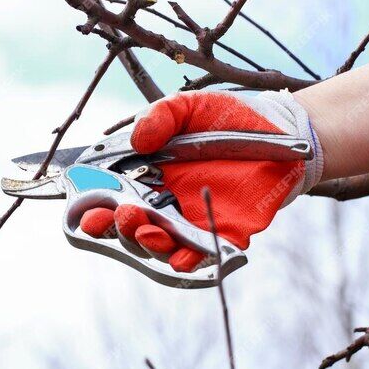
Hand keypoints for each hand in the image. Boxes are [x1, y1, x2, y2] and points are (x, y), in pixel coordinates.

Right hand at [79, 91, 320, 271]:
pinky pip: (201, 255)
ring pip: (159, 245)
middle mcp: (164, 202)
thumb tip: (137, 140)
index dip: (93, 208)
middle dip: (118, 228)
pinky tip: (180, 258)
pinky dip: (188, 261)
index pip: (110, 197)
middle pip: (129, 227)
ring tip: (147, 229)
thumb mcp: (190, 107)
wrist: (284, 133)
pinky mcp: (223, 234)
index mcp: (147, 175)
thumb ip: (161, 117)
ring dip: (147, 244)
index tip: (85, 210)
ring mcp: (192, 220)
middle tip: (120, 214)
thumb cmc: (231, 117)